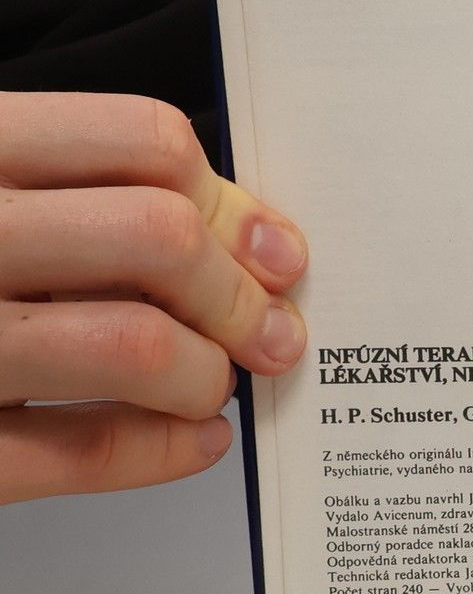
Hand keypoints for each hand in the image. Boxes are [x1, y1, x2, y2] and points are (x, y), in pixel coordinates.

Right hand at [1, 92, 307, 504]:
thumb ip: (85, 195)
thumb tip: (256, 241)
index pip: (140, 141)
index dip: (232, 204)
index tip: (273, 252)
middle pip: (156, 238)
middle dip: (238, 297)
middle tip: (267, 333)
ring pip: (134, 345)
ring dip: (204, 373)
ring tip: (209, 383)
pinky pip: (78, 452)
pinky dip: (162, 451)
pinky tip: (193, 441)